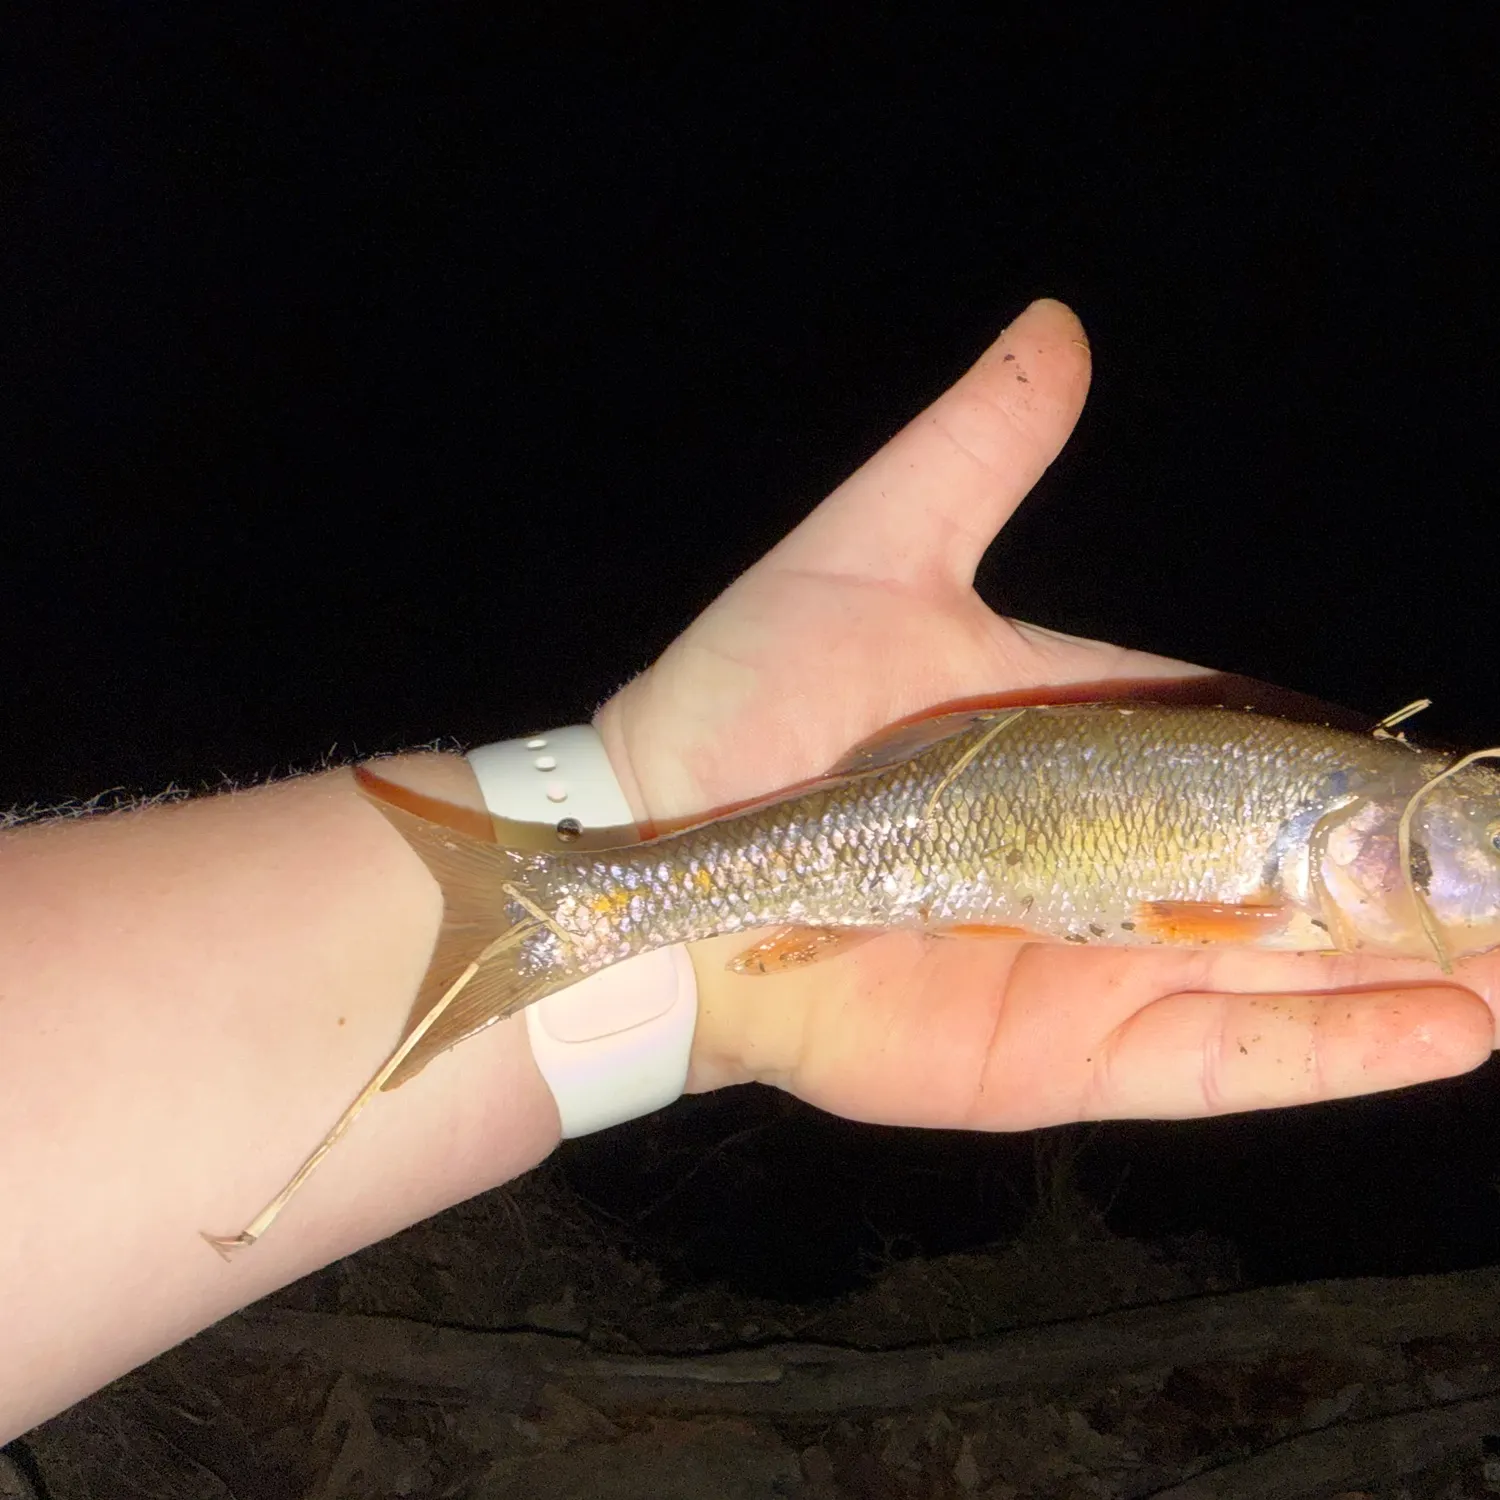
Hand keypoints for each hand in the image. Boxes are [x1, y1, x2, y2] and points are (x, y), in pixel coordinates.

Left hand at [596, 299, 1496, 1128]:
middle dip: (1421, 877)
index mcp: (1091, 740)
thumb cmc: (755, 702)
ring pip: (1295, 971)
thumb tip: (1060, 329)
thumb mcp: (871, 551)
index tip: (1459, 765)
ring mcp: (1099, 960)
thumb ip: (976, 453)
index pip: (1257, 739)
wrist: (662, 856)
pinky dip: (1335, 1052)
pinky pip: (1226, 1061)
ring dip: (1423, 968)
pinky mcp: (1067, 1056)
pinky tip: (1454, 1029)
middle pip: (1302, 869)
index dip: (1358, 756)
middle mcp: (1111, 856)